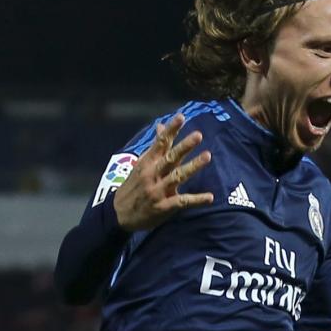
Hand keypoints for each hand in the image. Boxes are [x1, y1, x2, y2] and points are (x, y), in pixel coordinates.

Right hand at [112, 113, 213, 230]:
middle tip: (198, 135)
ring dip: (193, 166)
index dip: (171, 130)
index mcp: (147, 162)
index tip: (181, 117)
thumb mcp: (141, 165)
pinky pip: (182, 202)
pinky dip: (197, 199)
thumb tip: (161, 126)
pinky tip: (210, 197)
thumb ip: (156, 147)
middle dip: (184, 146)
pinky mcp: (164, 206)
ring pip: (177, 176)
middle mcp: (152, 174)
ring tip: (207, 156)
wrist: (119, 214)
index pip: (160, 143)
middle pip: (170, 157)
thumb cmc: (134, 186)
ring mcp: (158, 190)